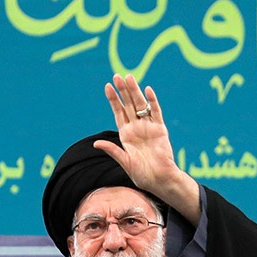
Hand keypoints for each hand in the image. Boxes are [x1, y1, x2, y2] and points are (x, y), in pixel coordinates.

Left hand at [100, 74, 200, 223]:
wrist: (159, 180)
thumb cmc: (142, 174)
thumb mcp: (124, 162)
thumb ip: (112, 150)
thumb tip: (96, 143)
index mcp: (126, 135)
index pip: (118, 112)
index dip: (113, 99)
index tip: (107, 86)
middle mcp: (137, 128)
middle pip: (128, 105)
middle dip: (123, 91)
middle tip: (117, 76)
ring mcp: (148, 127)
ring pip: (141, 105)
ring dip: (135, 91)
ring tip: (129, 77)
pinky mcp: (160, 129)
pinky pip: (156, 112)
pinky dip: (152, 101)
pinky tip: (147, 90)